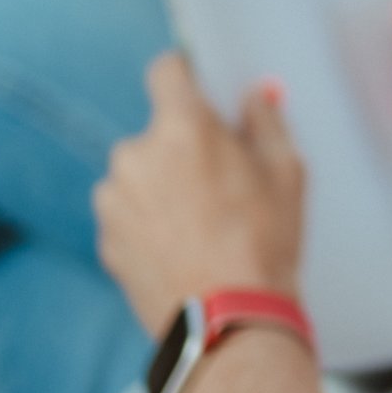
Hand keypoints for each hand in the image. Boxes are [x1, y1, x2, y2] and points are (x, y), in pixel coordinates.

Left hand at [92, 52, 306, 336]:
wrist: (227, 323)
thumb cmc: (264, 242)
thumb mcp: (286, 171)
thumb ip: (266, 120)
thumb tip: (252, 95)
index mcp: (182, 127)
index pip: (167, 70)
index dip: (185, 75)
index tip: (200, 91)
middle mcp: (135, 154)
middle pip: (157, 132)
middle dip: (182, 147)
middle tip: (220, 181)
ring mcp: (113, 199)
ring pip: (139, 175)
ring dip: (162, 187)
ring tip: (202, 225)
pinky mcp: (104, 240)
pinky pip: (128, 215)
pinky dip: (149, 224)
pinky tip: (183, 249)